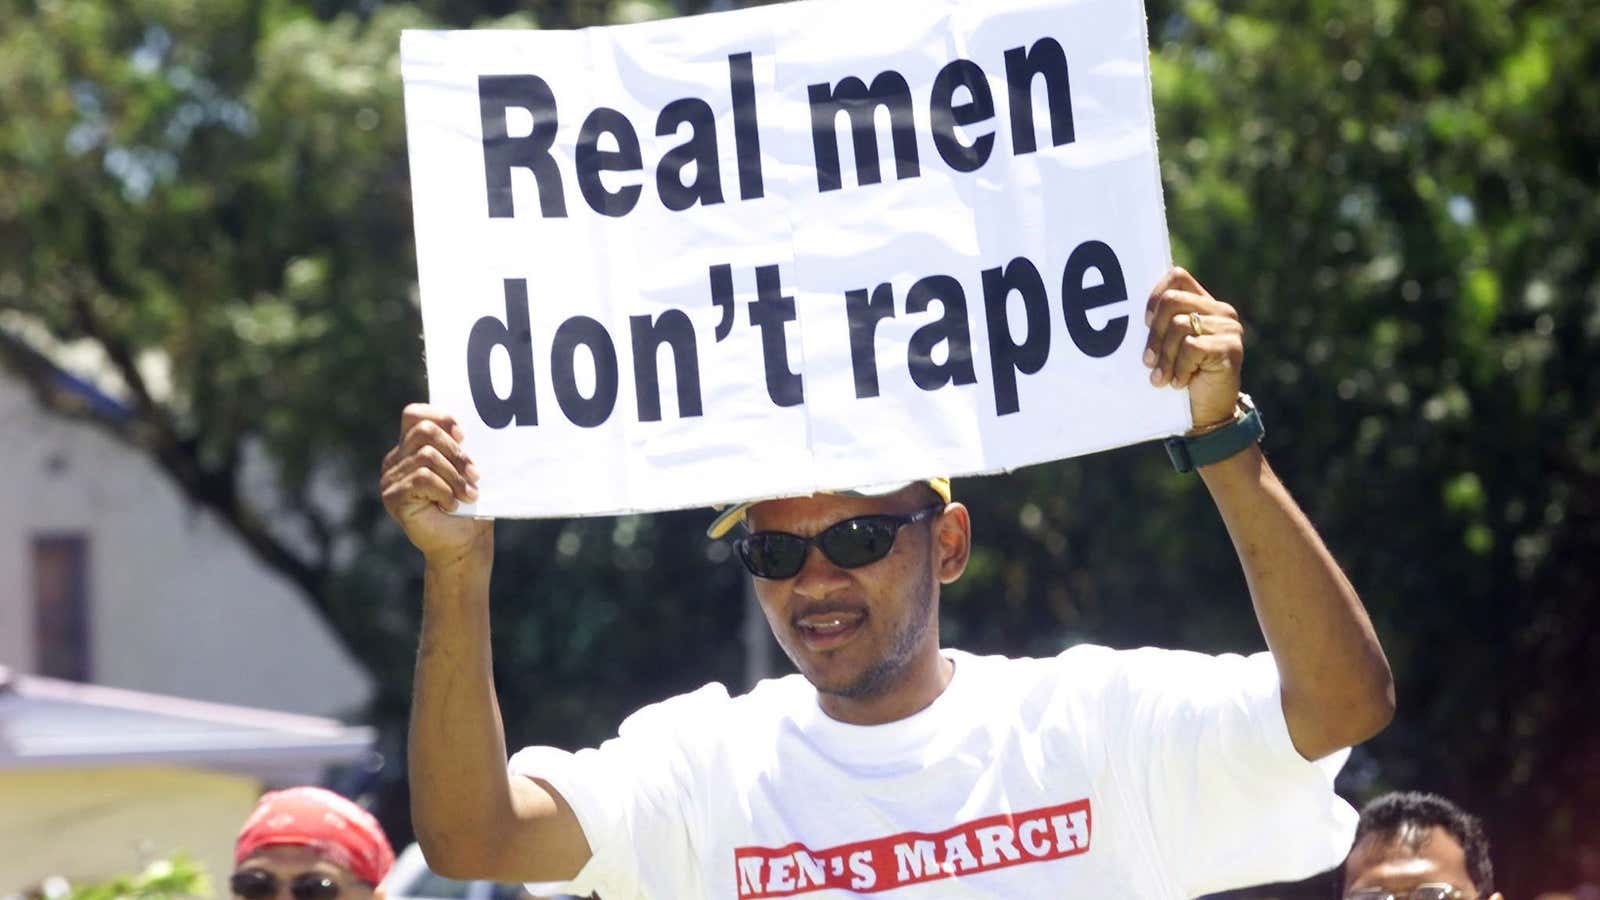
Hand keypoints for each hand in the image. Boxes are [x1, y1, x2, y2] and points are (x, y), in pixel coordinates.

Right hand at [380, 403, 491, 563]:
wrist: (462, 543)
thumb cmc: (467, 505)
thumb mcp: (466, 470)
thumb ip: (460, 448)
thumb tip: (468, 429)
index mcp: (411, 447)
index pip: (414, 414)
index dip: (440, 418)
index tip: (464, 436)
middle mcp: (396, 459)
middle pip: (424, 431)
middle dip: (456, 451)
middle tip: (475, 474)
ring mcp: (390, 478)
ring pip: (427, 457)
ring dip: (455, 477)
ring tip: (468, 495)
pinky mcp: (393, 497)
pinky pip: (422, 479)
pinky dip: (444, 491)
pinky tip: (451, 505)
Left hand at [1143, 267, 1244, 427]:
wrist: (1208, 414)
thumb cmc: (1182, 378)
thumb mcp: (1169, 347)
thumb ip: (1161, 325)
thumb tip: (1128, 311)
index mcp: (1204, 304)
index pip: (1177, 277)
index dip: (1154, 296)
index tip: (1143, 322)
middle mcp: (1220, 311)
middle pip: (1172, 302)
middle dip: (1153, 334)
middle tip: (1147, 361)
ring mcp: (1228, 328)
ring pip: (1179, 326)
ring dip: (1165, 357)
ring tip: (1161, 378)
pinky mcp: (1230, 347)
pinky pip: (1192, 347)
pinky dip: (1180, 368)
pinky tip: (1179, 383)